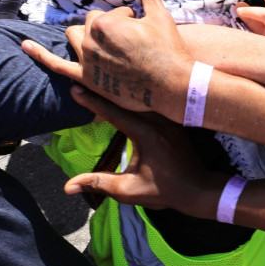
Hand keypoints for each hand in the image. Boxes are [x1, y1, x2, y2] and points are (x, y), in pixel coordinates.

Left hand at [21, 0, 193, 116]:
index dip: (124, 19)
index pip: (108, 14)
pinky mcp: (86, 79)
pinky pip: (56, 65)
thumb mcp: (160, 19)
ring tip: (100, 42)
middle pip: (90, 25)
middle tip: (127, 39)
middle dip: (105, 28)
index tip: (138, 28)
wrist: (171, 84)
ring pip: (74, 39)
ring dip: (82, 37)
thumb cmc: (167, 50)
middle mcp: (91, 40)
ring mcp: (86, 61)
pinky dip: (39, 54)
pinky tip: (25, 45)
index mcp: (106, 22)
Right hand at [62, 87, 225, 213]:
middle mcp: (159, 121)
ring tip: (102, 78)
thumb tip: (67, 187)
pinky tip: (127, 90)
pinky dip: (138, 96)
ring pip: (142, 97)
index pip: (114, 112)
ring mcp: (169, 118)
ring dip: (123, 89)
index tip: (74, 88)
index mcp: (146, 134)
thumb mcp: (127, 190)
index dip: (92, 101)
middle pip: (127, 98)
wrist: (197, 188)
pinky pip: (154, 102)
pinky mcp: (175, 120)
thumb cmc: (163, 191)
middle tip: (84, 74)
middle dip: (105, 87)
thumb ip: (98, 183)